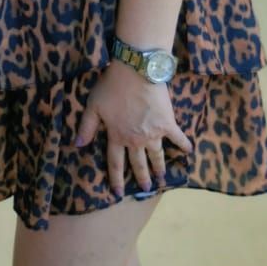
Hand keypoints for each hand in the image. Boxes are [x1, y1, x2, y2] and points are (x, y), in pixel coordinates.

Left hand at [74, 61, 192, 197]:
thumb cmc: (112, 87)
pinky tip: (188, 152)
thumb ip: (87, 127)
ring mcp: (153, 134)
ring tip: (162, 177)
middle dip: (141, 177)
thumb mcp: (93, 106)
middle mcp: (136, 140)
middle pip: (138, 163)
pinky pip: (177, 138)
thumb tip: (78, 145)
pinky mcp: (168, 124)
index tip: (118, 193)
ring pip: (156, 155)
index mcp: (117, 136)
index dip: (116, 179)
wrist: (136, 72)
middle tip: (146, 188)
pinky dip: (183, 145)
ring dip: (159, 167)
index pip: (115, 163)